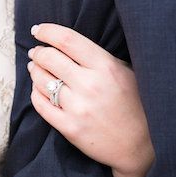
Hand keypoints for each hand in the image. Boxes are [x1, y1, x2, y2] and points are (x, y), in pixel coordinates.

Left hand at [27, 23, 154, 176]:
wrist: (140, 146)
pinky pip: (41, 105)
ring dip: (35, 71)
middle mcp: (90, 85)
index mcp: (105, 66)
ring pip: (42, 81)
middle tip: (37, 52)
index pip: (67, 40)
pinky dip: (35, 93)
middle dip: (39, 52)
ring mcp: (78, 107)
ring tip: (35, 67)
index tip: (38, 30)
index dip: (48, 31)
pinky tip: (38, 89)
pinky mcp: (69, 128)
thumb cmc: (135, 104)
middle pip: (50, 58)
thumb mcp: (126, 73)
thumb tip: (67, 44)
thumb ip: (99, 58)